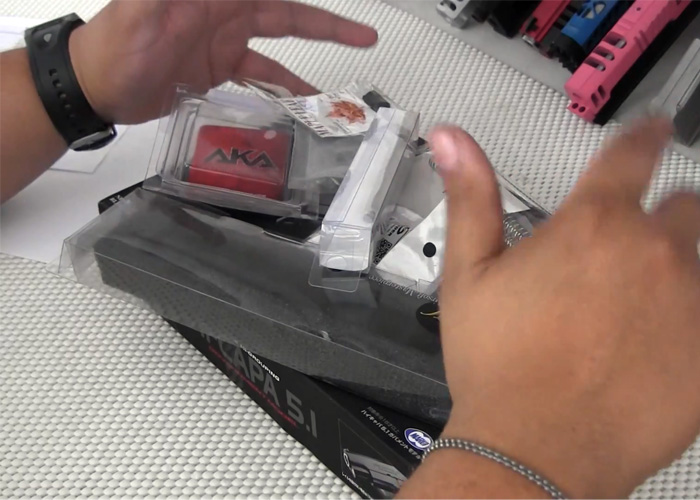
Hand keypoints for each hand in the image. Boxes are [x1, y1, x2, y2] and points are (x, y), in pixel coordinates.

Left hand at [67, 0, 376, 123]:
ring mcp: (225, 38)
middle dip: (328, 23)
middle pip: (288, 12)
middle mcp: (225, 11)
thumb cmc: (115, 48)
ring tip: (349, 64)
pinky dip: (284, 84)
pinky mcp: (220, 65)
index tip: (342, 19)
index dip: (307, 5)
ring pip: (282, 40)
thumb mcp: (146, 11)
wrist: (97, 85)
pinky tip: (302, 98)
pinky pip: (262, 72)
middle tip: (363, 33)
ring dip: (315, 50)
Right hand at [429, 117, 699, 497]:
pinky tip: (660, 337)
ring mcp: (691, 302)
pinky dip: (689, 314)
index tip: (652, 132)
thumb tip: (450, 139)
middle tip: (630, 247)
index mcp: (592, 226)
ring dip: (682, 261)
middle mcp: (652, 253)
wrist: (534, 448)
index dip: (644, 137)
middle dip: (662, 215)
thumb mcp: (468, 274)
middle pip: (685, 205)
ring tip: (647, 294)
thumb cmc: (497, 364)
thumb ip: (470, 198)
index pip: (634, 154)